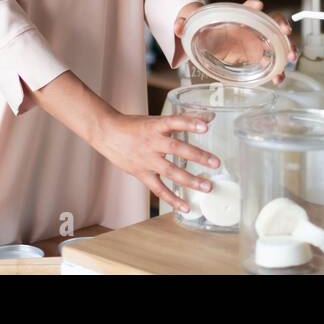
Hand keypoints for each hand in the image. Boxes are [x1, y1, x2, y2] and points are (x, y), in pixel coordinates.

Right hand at [89, 110, 218, 212]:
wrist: (107, 133)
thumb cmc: (134, 126)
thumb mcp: (156, 120)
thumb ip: (183, 121)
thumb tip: (210, 117)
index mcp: (155, 126)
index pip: (174, 121)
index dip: (190, 122)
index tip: (206, 125)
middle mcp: (152, 142)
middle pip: (176, 148)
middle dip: (197, 156)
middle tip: (216, 162)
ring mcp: (147, 159)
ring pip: (170, 171)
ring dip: (190, 180)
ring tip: (207, 186)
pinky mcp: (142, 174)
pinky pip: (159, 189)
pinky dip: (172, 199)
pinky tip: (186, 207)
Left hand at [173, 0, 295, 83]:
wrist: (207, 39)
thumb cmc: (203, 28)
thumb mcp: (192, 24)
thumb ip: (183, 23)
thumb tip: (177, 27)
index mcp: (236, 16)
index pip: (247, 8)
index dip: (253, 6)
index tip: (258, 6)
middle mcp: (251, 27)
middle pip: (272, 22)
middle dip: (281, 26)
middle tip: (285, 33)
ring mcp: (257, 41)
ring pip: (277, 43)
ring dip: (286, 50)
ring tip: (289, 61)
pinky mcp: (258, 56)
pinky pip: (272, 63)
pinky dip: (277, 71)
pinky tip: (278, 79)